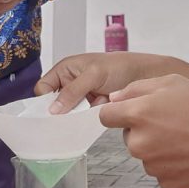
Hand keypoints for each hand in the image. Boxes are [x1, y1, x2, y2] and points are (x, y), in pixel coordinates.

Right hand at [36, 52, 167, 113]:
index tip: (48, 115)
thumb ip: (73, 91)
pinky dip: (86, 120)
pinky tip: (94, 118)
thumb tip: (53, 110)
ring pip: (68, 113)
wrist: (145, 76)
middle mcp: (69, 84)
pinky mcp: (91, 109)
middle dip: (60, 112)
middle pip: (54, 104)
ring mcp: (81, 98)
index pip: (43, 89)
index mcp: (64, 70)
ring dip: (76, 116)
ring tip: (87, 114)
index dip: (43, 101)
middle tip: (67, 119)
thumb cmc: (119, 67)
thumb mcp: (93, 75)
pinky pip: (81, 119)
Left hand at [99, 74, 188, 187]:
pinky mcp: (168, 183)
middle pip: (128, 137)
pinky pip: (161, 172)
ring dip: (158, 148)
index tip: (131, 112)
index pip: (106, 117)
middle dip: (143, 130)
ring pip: (146, 156)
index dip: (119, 112)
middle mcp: (140, 143)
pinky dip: (172, 165)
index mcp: (138, 114)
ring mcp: (153, 166)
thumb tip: (115, 99)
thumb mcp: (172, 82)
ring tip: (187, 138)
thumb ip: (136, 89)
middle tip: (172, 122)